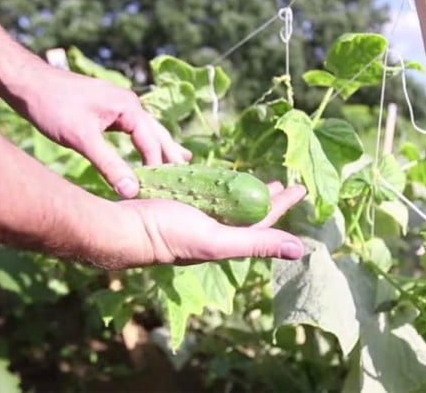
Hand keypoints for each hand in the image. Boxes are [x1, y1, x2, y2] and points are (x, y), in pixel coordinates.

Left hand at [8, 64, 190, 197]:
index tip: (163, 192)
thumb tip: (133, 191)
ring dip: (160, 147)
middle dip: (171, 154)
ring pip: (147, 130)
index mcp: (129, 109)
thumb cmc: (52, 106)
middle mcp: (129, 104)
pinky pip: (132, 129)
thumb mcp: (82, 139)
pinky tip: (142, 148)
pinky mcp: (106, 109)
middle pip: (157, 133)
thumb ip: (110, 165)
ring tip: (180, 160)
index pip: (152, 144)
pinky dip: (142, 142)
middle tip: (189, 174)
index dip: (158, 169)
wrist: (27, 81)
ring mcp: (118, 105)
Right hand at [116, 182, 306, 267]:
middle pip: (247, 210)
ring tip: (256, 178)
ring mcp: (195, 216)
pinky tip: (218, 176)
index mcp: (226, 240)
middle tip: (283, 182)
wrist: (125, 226)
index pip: (264, 221)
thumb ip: (257, 242)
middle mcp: (213, 230)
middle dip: (266, 197)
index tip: (300, 187)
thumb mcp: (217, 240)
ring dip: (243, 189)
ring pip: (226, 201)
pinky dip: (216, 184)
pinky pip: (204, 192)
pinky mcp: (179, 203)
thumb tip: (300, 250)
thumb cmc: (170, 234)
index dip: (283, 204)